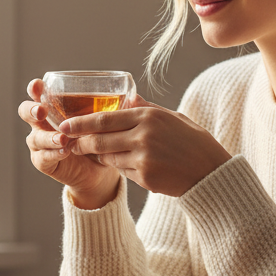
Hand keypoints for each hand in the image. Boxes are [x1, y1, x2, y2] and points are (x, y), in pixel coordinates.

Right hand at [19, 79, 120, 208]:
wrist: (101, 171)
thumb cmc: (101, 139)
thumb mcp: (105, 122)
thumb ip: (113, 109)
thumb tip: (136, 97)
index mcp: (54, 107)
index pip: (38, 93)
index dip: (35, 88)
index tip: (39, 85)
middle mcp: (43, 123)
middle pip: (26, 112)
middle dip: (32, 109)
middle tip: (42, 110)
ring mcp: (40, 143)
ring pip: (34, 137)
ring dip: (48, 136)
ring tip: (64, 138)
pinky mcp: (44, 162)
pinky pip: (43, 157)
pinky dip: (54, 153)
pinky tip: (65, 150)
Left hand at [60, 98, 231, 197]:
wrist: (211, 172)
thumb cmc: (192, 142)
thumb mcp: (172, 117)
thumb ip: (147, 108)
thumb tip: (128, 98)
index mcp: (148, 116)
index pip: (104, 118)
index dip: (80, 123)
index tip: (65, 125)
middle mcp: (143, 135)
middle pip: (99, 139)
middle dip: (81, 142)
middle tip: (70, 143)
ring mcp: (143, 157)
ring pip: (107, 157)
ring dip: (100, 156)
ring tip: (98, 154)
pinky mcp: (145, 176)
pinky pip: (122, 172)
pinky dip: (119, 168)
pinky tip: (127, 165)